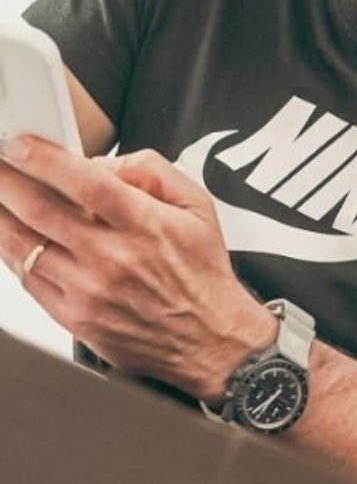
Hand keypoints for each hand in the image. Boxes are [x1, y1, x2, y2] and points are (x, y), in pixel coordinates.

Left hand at [0, 135, 274, 401]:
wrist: (209, 338)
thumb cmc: (202, 274)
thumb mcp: (199, 207)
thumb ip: (155, 172)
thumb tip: (106, 163)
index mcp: (147, 225)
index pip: (85, 182)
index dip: (44, 159)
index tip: (19, 144)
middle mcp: (115, 257)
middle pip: (42, 210)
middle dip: (7, 181)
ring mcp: (90, 290)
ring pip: (24, 245)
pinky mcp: (74, 317)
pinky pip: (28, 279)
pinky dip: (10, 253)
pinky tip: (6, 235)